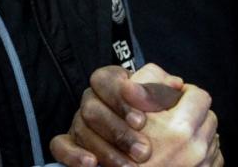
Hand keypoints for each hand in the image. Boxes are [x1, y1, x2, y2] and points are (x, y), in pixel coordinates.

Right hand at [50, 63, 183, 166]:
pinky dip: (74, 155)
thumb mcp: (163, 102)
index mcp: (113, 83)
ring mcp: (79, 122)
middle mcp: (93, 99)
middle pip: (92, 107)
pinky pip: (60, 145)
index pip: (107, 80)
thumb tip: (176, 84)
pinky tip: (92, 164)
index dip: (122, 100)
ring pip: (81, 128)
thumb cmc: (157, 119)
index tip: (142, 121)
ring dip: (106, 150)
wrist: (148, 152)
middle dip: (119, 131)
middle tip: (145, 151)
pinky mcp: (68, 143)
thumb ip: (165, 92)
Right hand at [130, 67, 222, 166]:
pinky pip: (212, 158)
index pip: (198, 95)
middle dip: (193, 114)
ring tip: (175, 139)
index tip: (173, 99)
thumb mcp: (128, 112)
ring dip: (197, 134)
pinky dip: (201, 154)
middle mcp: (196, 149)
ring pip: (210, 137)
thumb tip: (176, 82)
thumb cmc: (121, 155)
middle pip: (208, 116)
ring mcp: (202, 166)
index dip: (184, 94)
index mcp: (180, 128)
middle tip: (174, 118)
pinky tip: (180, 156)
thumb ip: (149, 87)